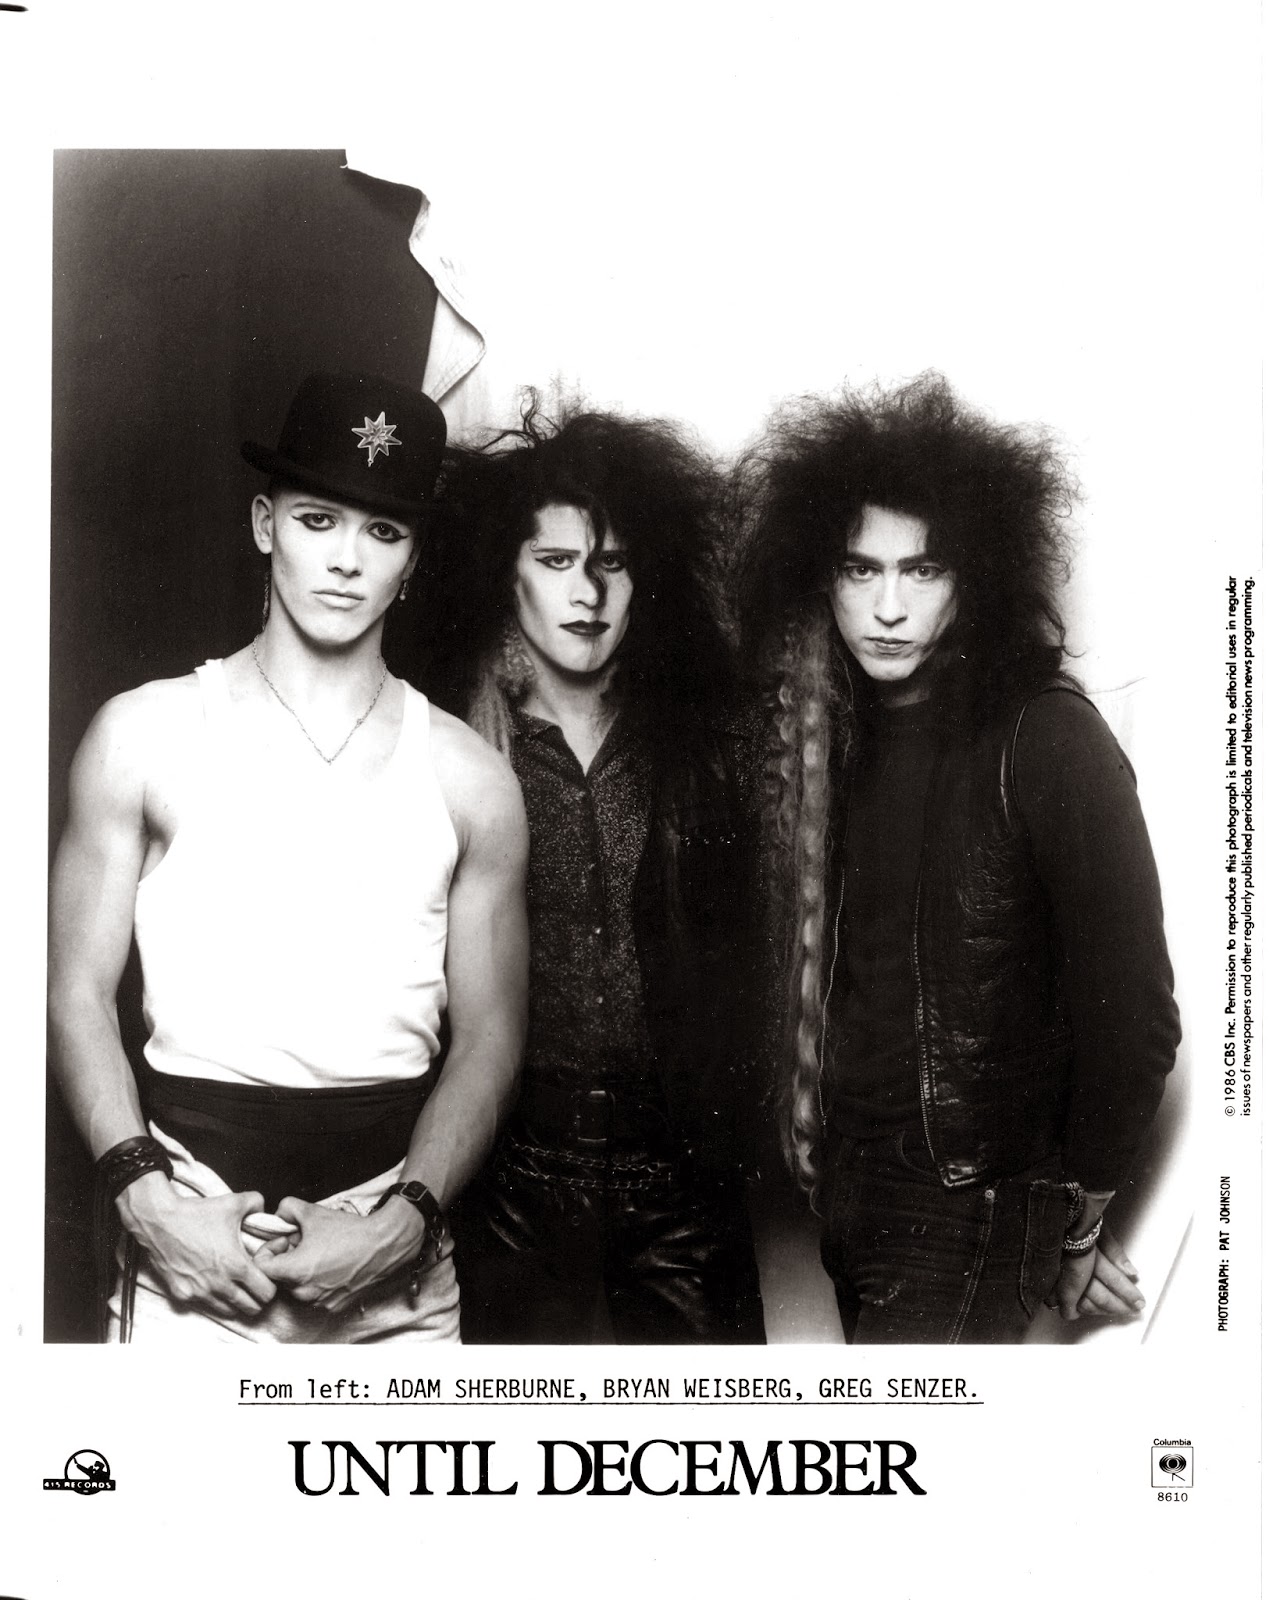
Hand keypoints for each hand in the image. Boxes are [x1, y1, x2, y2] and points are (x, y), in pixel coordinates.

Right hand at [117, 1172, 277, 1317]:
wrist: (159, 1220)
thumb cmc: (197, 1212)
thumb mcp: (234, 1202)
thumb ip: (257, 1203)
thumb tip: (265, 1212)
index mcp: (235, 1265)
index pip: (265, 1293)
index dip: (271, 1285)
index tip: (266, 1276)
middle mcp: (218, 1284)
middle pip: (250, 1308)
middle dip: (257, 1298)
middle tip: (254, 1285)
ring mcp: (198, 1293)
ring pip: (228, 1311)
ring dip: (235, 1302)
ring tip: (236, 1286)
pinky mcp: (181, 1295)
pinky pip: (204, 1306)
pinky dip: (213, 1299)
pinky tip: (213, 1284)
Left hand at [256, 1195, 424, 1314]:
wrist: (382, 1246)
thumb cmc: (349, 1232)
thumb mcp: (313, 1212)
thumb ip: (287, 1208)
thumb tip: (278, 1215)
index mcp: (294, 1271)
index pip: (261, 1268)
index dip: (268, 1250)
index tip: (285, 1240)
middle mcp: (303, 1293)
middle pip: (279, 1278)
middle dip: (286, 1259)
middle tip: (304, 1243)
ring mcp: (318, 1303)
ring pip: (296, 1288)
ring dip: (301, 1272)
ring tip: (319, 1254)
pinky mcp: (332, 1307)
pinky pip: (314, 1296)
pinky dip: (317, 1283)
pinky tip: (331, 1266)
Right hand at [1047, 1222, 1144, 1321]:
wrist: (1046, 1212)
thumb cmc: (1073, 1216)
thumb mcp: (1097, 1227)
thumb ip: (1113, 1250)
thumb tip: (1130, 1272)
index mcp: (1083, 1252)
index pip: (1111, 1279)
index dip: (1127, 1293)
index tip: (1139, 1301)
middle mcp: (1069, 1265)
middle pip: (1098, 1294)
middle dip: (1118, 1305)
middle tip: (1133, 1308)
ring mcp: (1056, 1274)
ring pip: (1082, 1301)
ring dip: (1101, 1309)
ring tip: (1115, 1311)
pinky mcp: (1048, 1278)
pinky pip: (1063, 1303)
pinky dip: (1078, 1308)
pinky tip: (1085, 1311)